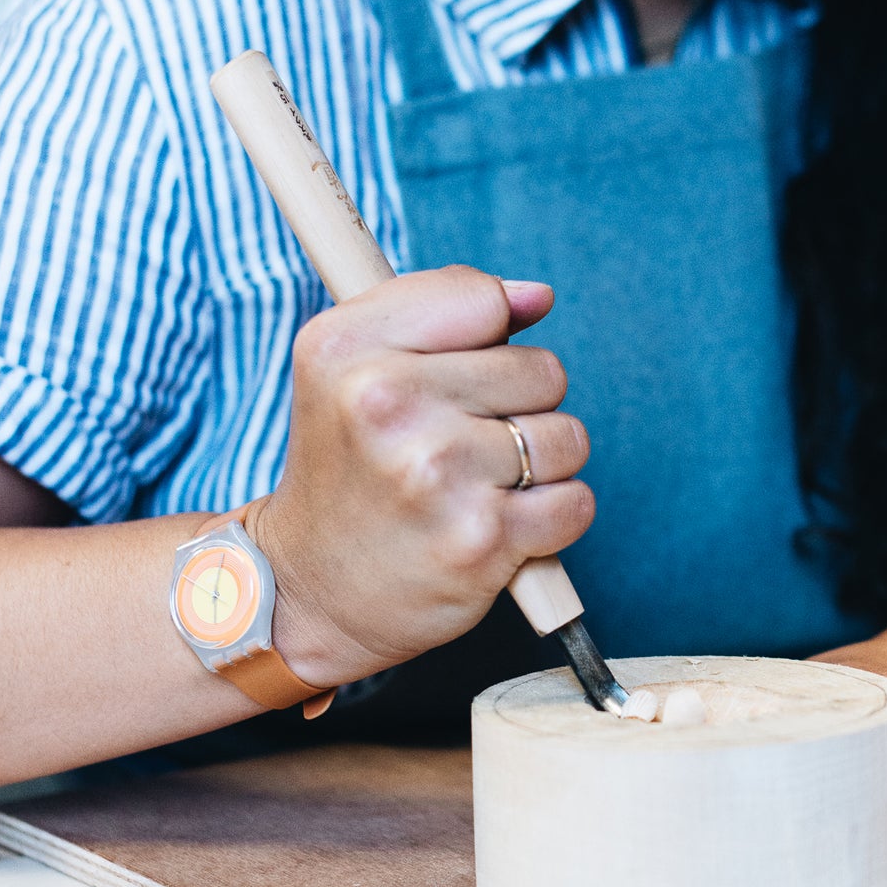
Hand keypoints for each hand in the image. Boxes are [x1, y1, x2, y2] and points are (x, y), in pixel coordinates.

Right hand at [253, 268, 593, 684]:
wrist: (310, 591)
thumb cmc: (348, 469)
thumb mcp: (350, 365)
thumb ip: (442, 306)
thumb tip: (538, 295)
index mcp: (347, 347)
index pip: (484, 299)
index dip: (486, 342)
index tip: (450, 379)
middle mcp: (385, 401)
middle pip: (541, 369)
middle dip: (517, 409)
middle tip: (455, 449)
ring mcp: (435, 471)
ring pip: (567, 437)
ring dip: (539, 468)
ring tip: (475, 489)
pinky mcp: (480, 538)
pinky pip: (576, 502)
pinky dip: (552, 519)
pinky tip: (498, 528)